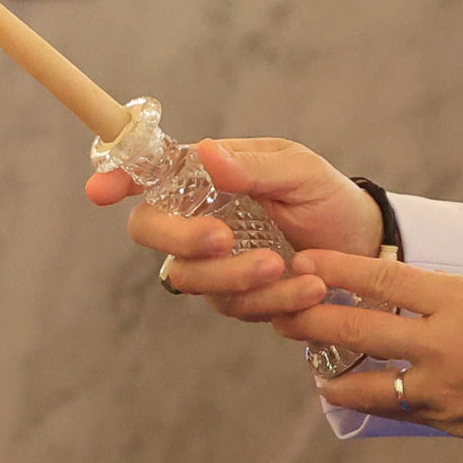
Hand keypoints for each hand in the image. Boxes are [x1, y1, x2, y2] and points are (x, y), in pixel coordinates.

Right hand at [88, 136, 383, 318]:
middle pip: (150, 232)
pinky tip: (311, 287)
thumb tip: (208, 154)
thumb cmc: (327, 197)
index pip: (149, 174)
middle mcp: (198, 218)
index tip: (99, 191)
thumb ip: (255, 167)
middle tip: (223, 240)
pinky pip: (235, 307)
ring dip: (238, 276)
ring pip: (191, 279)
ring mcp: (212, 263)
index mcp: (207, 175)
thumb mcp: (302, 172)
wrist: (363, 247)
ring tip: (294, 268)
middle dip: (180, 239)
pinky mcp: (236, 299)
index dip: (116, 179)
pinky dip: (274, 300)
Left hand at [287, 252, 462, 461]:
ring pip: (362, 378)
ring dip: (328, 367)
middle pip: (356, 327)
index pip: (383, 278)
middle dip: (311, 316)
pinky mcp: (445, 422)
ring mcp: (441, 387)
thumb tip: (442, 286)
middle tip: (279, 305)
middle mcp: (443, 342)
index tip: (304, 259)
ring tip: (308, 358)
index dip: (335, 268)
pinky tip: (342, 390)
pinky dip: (362, 397)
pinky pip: (389, 407)